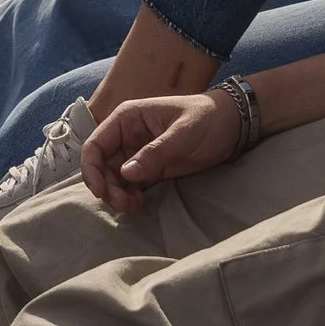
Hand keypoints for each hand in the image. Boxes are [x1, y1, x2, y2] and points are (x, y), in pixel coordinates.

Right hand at [80, 91, 238, 211]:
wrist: (233, 125)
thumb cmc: (207, 119)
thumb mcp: (183, 134)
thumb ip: (154, 152)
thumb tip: (126, 173)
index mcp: (127, 119)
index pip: (95, 144)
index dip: (91, 169)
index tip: (100, 191)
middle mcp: (126, 136)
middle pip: (102, 166)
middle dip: (107, 188)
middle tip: (125, 204)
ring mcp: (137, 153)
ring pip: (114, 179)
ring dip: (117, 195)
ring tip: (134, 206)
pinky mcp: (150, 168)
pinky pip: (130, 185)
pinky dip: (130, 196)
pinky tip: (140, 203)